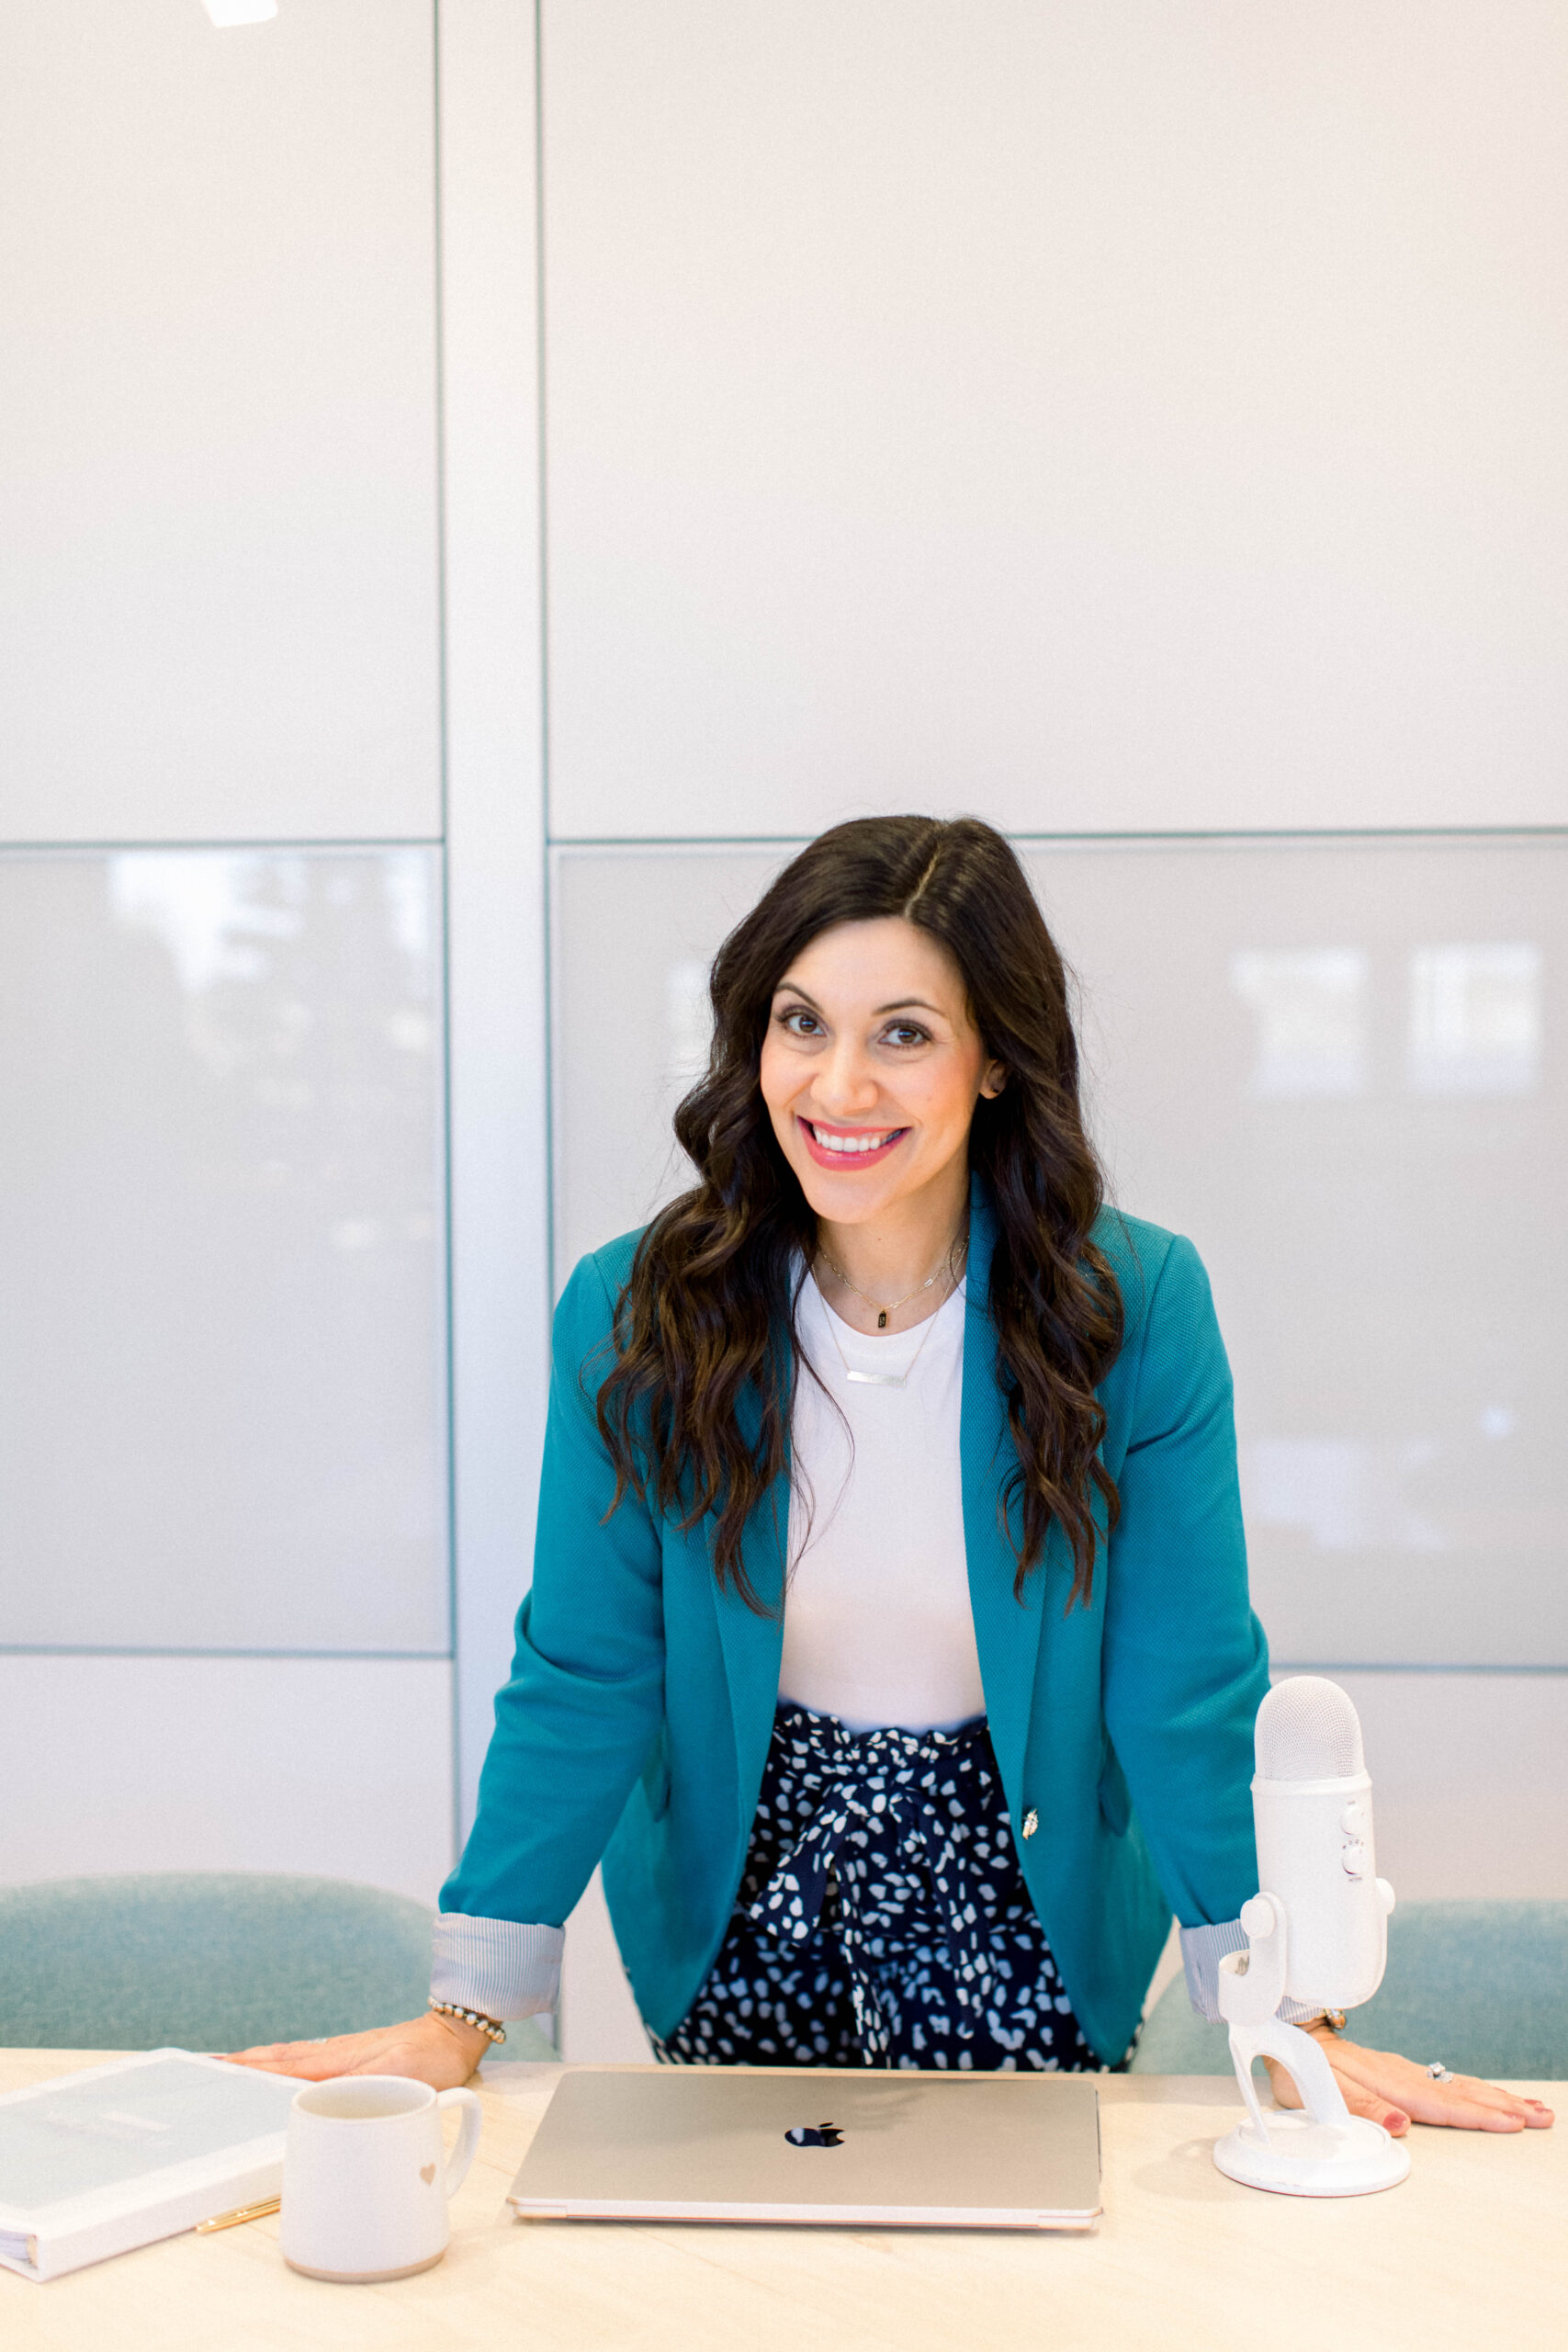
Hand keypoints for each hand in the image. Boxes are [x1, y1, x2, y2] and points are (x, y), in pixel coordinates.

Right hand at [221, 2010, 490, 2089]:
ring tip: (227, 2067)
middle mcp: (333, 2054)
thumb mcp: (398, 2077)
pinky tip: (275, 2066)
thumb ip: (360, 2089)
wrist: (455, 2032)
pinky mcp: (350, 2055)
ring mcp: (340, 2053)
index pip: (283, 2067)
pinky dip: (280, 2061)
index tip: (216, 2071)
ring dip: (256, 2062)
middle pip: (277, 2060)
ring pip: (288, 2057)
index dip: (249, 2071)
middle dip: (240, 2065)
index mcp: (338, 2061)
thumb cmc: (431, 2058)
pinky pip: (305, 2058)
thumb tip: (321, 2102)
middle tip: (204, 2069)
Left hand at [1265, 2020, 1554, 2135]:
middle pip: (1460, 2094)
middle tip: (1542, 2118)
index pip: (1441, 2104)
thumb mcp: (1319, 2090)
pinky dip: (1473, 2090)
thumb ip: (1361, 2109)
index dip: (1478, 2116)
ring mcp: (1401, 2070)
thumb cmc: (1299, 2063)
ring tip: (1532, 2108)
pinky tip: (1487, 2096)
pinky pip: (1445, 2082)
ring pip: (1457, 2086)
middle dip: (1503, 2107)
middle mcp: (1400, 2075)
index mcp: (1387, 2083)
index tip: (1512, 2124)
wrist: (1284, 2024)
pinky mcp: (1397, 2070)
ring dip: (1495, 2098)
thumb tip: (1401, 2125)